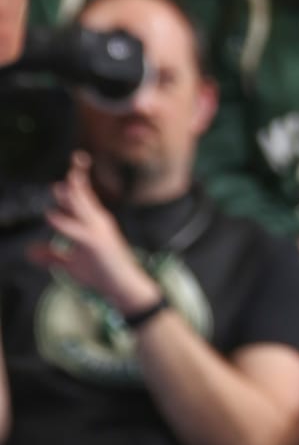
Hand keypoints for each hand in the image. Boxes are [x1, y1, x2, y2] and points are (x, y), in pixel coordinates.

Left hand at [34, 155, 159, 315]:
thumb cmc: (100, 274)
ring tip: (57, 185)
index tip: (76, 159)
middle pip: (84, 194)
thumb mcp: (70, 264)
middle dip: (77, 177)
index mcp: (94, 221)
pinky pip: (76, 230)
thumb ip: (51, 256)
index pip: (85, 194)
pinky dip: (62, 222)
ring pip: (82, 208)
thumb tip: (29, 251)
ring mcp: (99, 231)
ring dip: (69, 195)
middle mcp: (98, 221)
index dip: (79, 176)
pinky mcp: (96, 244)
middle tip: (76, 157)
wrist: (123, 287)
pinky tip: (50, 215)